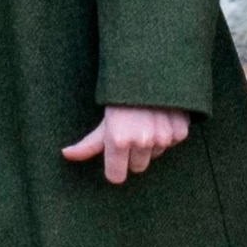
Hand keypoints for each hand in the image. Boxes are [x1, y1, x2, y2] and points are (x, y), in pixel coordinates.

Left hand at [63, 104, 189, 183]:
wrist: (151, 71)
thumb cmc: (122, 98)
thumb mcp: (104, 120)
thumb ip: (88, 144)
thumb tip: (65, 154)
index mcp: (118, 140)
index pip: (116, 176)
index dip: (115, 167)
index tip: (116, 157)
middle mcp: (142, 141)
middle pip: (137, 167)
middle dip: (134, 154)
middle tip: (132, 130)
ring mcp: (163, 137)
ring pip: (155, 155)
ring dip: (152, 143)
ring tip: (148, 120)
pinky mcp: (180, 131)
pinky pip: (171, 144)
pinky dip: (168, 133)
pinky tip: (163, 117)